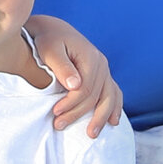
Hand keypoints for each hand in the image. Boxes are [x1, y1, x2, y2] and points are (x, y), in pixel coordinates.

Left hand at [30, 17, 125, 137]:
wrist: (52, 29)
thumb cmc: (48, 39)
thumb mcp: (50, 49)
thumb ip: (62, 66)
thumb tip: (75, 85)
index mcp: (91, 58)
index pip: (84, 89)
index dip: (70, 104)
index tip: (55, 113)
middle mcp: (102, 64)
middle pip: (96, 96)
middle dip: (78, 114)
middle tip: (59, 126)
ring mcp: (104, 70)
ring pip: (109, 97)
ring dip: (101, 117)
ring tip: (91, 134)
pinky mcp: (102, 74)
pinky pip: (113, 93)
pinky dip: (114, 107)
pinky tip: (112, 122)